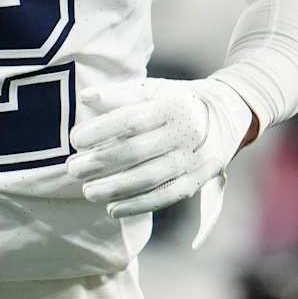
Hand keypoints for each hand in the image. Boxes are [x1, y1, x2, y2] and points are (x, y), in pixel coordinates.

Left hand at [67, 78, 255, 223]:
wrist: (225, 115)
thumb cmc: (175, 101)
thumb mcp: (153, 89)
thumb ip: (119, 94)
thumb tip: (85, 96)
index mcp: (172, 105)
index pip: (130, 120)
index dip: (100, 130)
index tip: (74, 139)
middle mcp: (186, 133)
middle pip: (137, 151)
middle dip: (100, 162)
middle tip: (72, 169)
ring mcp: (194, 159)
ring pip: (150, 178)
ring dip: (115, 188)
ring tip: (87, 192)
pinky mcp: (198, 180)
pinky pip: (166, 197)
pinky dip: (138, 205)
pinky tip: (112, 209)